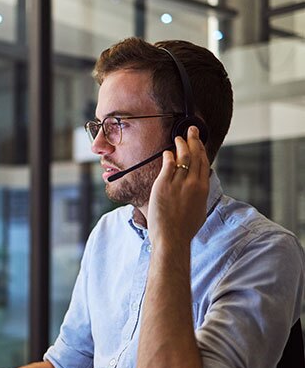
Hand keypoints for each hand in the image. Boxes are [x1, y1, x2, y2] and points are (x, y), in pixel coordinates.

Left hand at [147, 126, 209, 248]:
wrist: (172, 238)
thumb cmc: (184, 229)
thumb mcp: (199, 210)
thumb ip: (199, 195)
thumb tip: (199, 187)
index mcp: (203, 189)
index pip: (204, 162)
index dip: (201, 149)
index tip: (199, 140)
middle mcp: (193, 183)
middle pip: (196, 155)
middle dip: (194, 140)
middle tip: (192, 129)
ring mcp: (178, 183)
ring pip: (183, 157)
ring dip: (181, 144)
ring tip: (179, 137)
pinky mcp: (164, 185)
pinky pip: (167, 164)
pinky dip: (168, 155)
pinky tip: (167, 151)